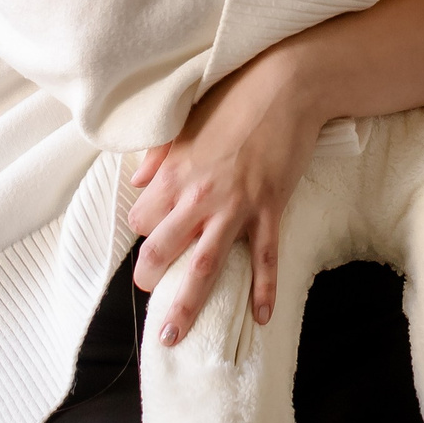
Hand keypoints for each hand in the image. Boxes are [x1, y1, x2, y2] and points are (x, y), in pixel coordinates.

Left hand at [127, 42, 323, 343]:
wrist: (286, 86)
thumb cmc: (235, 97)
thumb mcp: (184, 121)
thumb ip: (158, 154)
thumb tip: (137, 179)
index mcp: (172, 173)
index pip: (142, 220)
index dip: (144, 231)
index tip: (152, 235)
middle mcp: (197, 196)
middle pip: (161, 250)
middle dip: (150, 279)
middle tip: (151, 295)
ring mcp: (235, 207)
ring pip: (204, 266)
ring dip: (186, 306)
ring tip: (174, 336)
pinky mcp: (270, 209)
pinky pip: (264, 258)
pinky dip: (263, 290)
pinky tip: (261, 318)